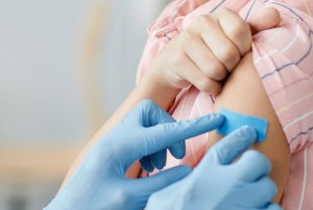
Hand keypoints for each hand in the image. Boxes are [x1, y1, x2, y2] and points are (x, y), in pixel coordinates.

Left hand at [46, 100, 224, 209]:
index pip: (163, 131)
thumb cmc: (95, 209)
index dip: (193, 127)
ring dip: (159, 141)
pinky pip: (136, 137)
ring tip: (159, 167)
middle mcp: (112, 140)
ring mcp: (109, 144)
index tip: (216, 118)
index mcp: (118, 148)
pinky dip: (149, 148)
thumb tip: (186, 169)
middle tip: (175, 156)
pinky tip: (149, 169)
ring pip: (144, 125)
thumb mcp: (131, 199)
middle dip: (168, 129)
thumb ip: (161, 183)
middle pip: (149, 113)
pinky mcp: (108, 153)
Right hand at [143, 7, 280, 94]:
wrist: (178, 59)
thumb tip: (275, 14)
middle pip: (228, 54)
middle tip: (228, 66)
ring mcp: (186, 39)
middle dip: (232, 67)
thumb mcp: (236, 36)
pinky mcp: (177, 59)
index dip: (244, 48)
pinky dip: (211, 88)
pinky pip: (204, 82)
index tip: (240, 53)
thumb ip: (257, 26)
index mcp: (222, 14)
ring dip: (221, 79)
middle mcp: (202, 21)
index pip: (240, 31)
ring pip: (215, 70)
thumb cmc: (216, 47)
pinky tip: (209, 82)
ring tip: (219, 74)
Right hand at [145, 126, 280, 209]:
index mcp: (205, 174)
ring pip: (268, 188)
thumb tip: (188, 175)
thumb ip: (180, 182)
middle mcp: (227, 185)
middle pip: (258, 163)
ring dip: (262, 194)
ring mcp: (243, 204)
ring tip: (252, 199)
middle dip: (256, 169)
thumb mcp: (164, 195)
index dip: (242, 135)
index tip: (250, 132)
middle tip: (249, 177)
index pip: (230, 144)